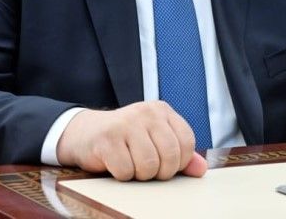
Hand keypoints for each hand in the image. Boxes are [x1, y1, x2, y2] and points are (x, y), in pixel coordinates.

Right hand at [57, 100, 207, 180]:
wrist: (84, 133)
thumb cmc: (125, 140)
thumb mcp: (154, 141)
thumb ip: (179, 154)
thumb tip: (201, 169)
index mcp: (161, 110)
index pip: (187, 142)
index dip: (179, 162)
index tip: (165, 163)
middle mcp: (145, 112)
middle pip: (170, 156)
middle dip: (160, 172)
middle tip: (147, 168)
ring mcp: (125, 123)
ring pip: (148, 166)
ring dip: (140, 175)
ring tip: (130, 164)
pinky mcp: (107, 139)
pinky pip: (126, 171)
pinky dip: (122, 175)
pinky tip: (115, 163)